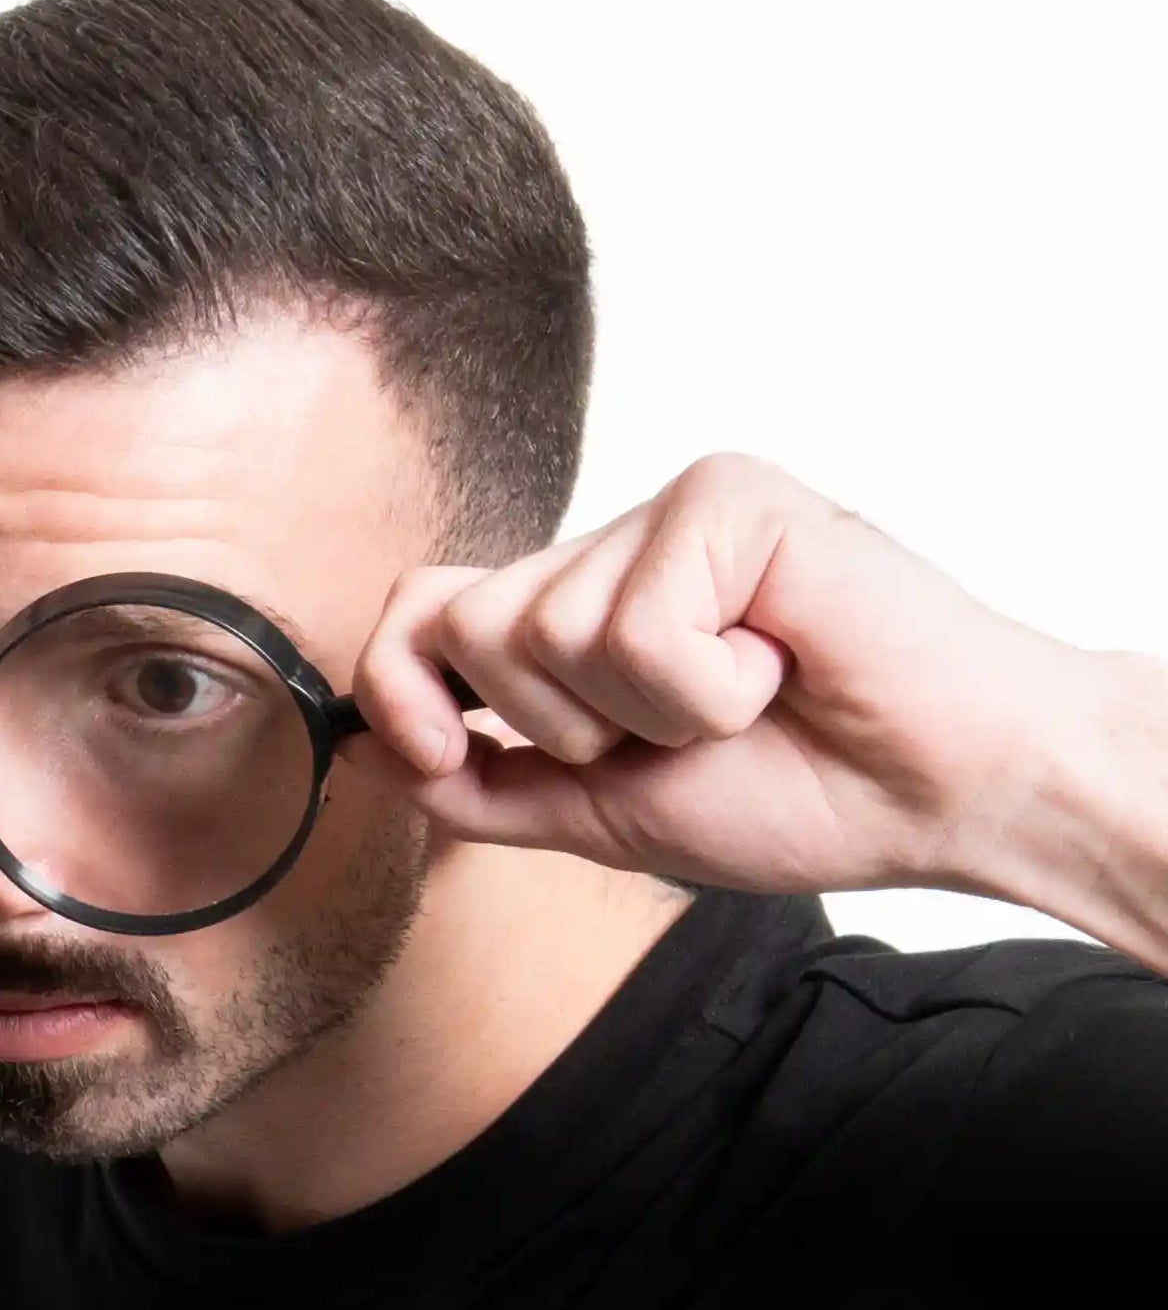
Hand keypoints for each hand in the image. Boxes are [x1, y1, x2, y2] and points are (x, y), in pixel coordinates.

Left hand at [348, 453, 1154, 920]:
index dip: (401, 689)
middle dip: (562, 727)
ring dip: (649, 713)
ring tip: (745, 697)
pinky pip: (637, 625)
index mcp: (580, 611)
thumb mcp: (600, 811)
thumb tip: (368, 750)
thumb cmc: (799, 794)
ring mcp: (669, 513)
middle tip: (683, 731)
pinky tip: (781, 667)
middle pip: (471, 629)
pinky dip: (706, 689)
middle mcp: (613, 549)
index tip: (440, 753)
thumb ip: (482, 784)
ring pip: (546, 634)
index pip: (424, 612)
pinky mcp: (728, 498)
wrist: (941, 796)